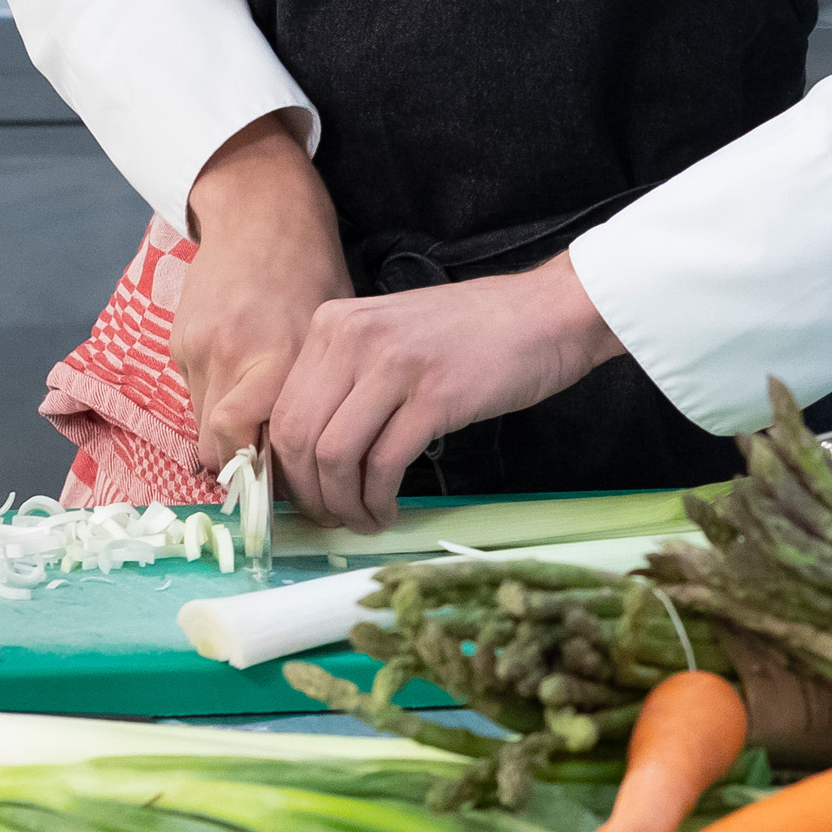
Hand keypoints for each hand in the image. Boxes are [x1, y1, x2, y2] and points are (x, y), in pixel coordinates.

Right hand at [175, 115, 344, 474]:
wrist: (261, 214)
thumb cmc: (312, 273)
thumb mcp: (330, 336)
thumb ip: (314, 394)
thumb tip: (310, 455)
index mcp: (282, 359)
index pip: (255, 448)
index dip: (266, 479)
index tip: (284, 488)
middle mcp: (234, 358)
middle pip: (218, 447)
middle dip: (238, 466)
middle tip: (266, 468)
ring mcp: (198, 349)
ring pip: (200, 424)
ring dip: (225, 431)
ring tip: (257, 414)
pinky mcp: (177, 340)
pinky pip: (191, 391)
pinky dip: (212, 395)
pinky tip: (238, 371)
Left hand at [266, 258, 625, 526]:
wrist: (549, 313)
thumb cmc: (477, 333)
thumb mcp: (393, 336)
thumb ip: (348, 376)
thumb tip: (312, 450)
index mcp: (334, 323)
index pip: (282, 409)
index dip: (286, 467)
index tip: (306, 495)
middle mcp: (354, 338)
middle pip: (299, 437)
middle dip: (310, 493)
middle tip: (332, 517)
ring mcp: (394, 365)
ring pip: (335, 456)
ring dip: (344, 504)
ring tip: (364, 519)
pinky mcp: (434, 396)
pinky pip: (383, 465)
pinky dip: (378, 500)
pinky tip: (389, 510)